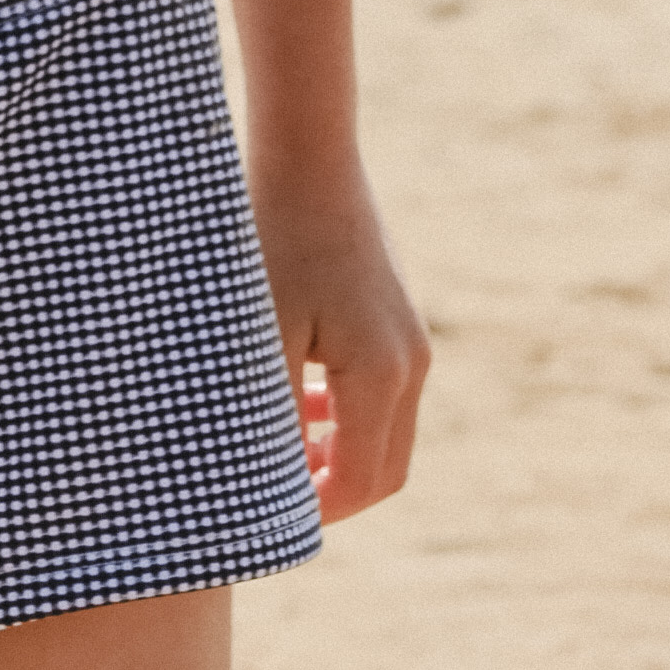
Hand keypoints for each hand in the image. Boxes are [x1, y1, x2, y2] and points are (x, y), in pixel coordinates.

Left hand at [252, 164, 430, 522]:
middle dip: (332, 492)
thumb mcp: (259, 336)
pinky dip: (346, 414)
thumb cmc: (270, 240)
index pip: (360, 483)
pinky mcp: (397, 315)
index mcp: (380, 376)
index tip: (264, 516)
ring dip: (338, 452)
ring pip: (384, 431)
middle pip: (384, 468)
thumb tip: (267, 482)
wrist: (306, 153)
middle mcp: (409, 363)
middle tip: (271, 496)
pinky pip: (382, 391)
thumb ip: (269, 415)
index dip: (315, 512)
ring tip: (278, 453)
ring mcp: (410, 337)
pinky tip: (297, 402)